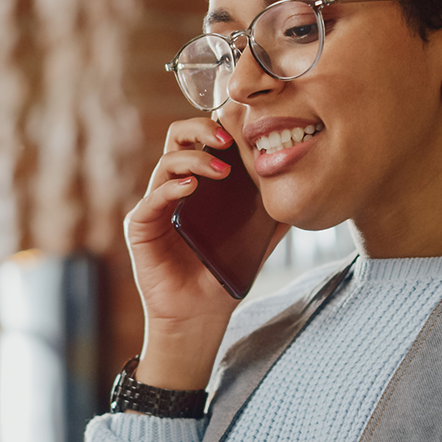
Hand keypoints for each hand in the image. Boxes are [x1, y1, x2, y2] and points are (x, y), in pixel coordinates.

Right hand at [122, 117, 285, 390]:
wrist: (200, 315)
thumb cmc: (222, 275)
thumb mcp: (256, 240)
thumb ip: (272, 215)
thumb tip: (300, 191)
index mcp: (198, 184)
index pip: (201, 140)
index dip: (219, 126)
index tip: (245, 128)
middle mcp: (173, 188)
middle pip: (177, 138)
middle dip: (201, 129)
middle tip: (228, 140)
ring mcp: (155, 205)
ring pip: (166, 163)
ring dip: (194, 158)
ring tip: (220, 169)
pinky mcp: (140, 226)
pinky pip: (151, 198)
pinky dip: (171, 187)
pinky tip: (191, 187)